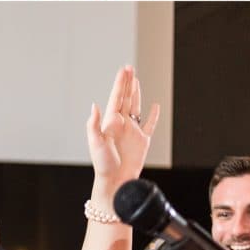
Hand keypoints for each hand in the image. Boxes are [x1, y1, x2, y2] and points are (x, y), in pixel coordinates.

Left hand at [86, 66, 159, 197]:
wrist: (115, 181)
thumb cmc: (103, 164)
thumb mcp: (95, 143)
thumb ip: (94, 124)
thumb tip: (94, 106)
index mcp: (110, 122)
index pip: (117, 97)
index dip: (121, 83)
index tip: (124, 70)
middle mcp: (122, 124)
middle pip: (126, 98)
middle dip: (128, 82)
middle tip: (130, 68)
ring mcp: (132, 131)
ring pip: (136, 107)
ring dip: (137, 93)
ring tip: (136, 80)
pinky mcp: (142, 141)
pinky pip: (150, 125)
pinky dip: (153, 115)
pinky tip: (154, 106)